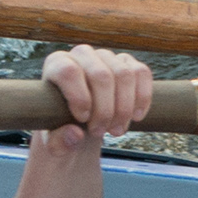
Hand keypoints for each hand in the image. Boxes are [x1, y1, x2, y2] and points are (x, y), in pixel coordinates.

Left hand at [36, 44, 154, 156]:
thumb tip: (75, 133)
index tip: (83, 120)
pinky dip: (142, 98)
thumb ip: (58, 142)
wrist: (81, 124)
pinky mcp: (128, 63)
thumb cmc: (62, 129)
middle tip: (101, 132)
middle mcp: (81, 54)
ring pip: (124, 75)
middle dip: (105, 109)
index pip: (68, 71)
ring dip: (124, 108)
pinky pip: (142, 73)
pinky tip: (136, 117)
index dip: (79, 97)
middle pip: (100, 75)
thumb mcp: (54, 142)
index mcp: (56, 64)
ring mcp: (107, 57)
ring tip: (116, 130)